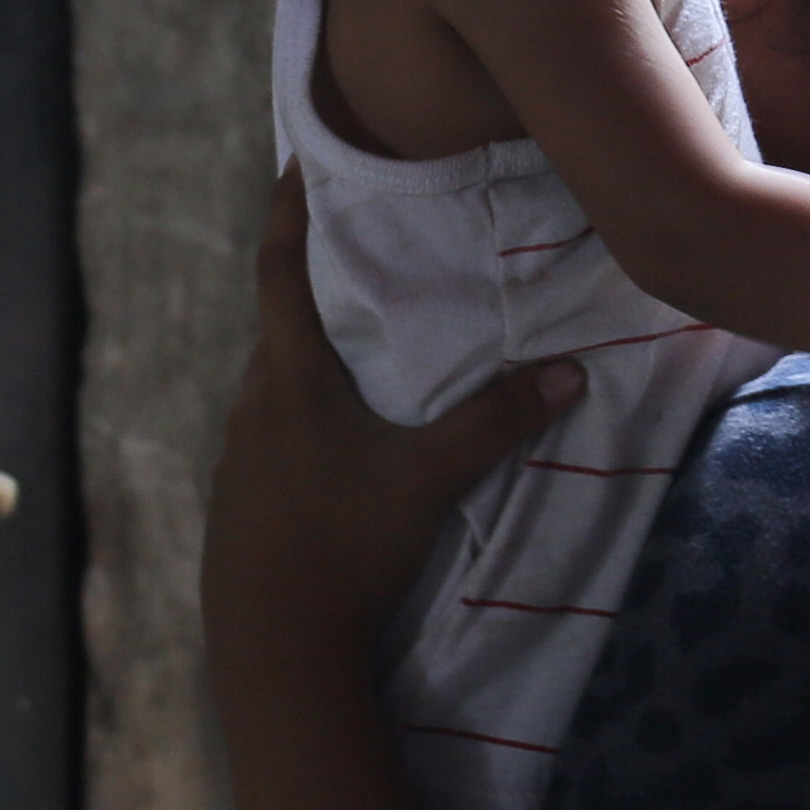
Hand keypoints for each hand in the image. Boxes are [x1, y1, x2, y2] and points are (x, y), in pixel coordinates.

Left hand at [210, 170, 580, 664]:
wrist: (273, 646)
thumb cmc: (345, 548)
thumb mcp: (428, 481)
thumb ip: (495, 422)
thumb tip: (571, 371)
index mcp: (290, 383)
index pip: (279, 273)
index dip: (288, 214)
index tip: (298, 163)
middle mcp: (254, 409)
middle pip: (279, 330)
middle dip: (315, 291)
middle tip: (363, 258)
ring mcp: (239, 461)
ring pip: (277, 390)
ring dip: (314, 365)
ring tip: (365, 351)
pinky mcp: (240, 506)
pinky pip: (274, 440)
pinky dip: (305, 421)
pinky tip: (341, 447)